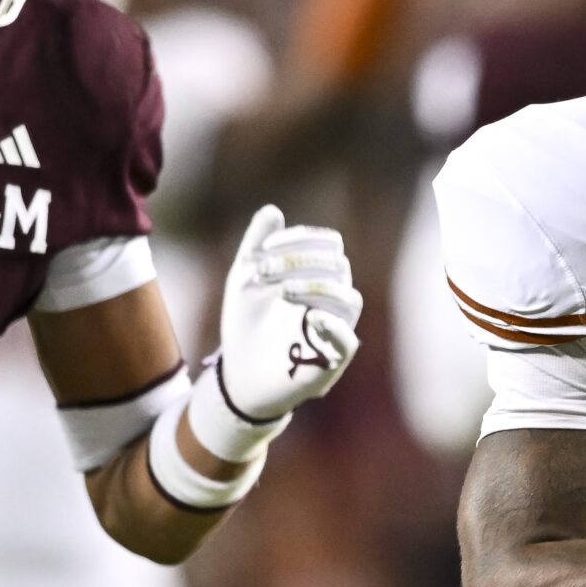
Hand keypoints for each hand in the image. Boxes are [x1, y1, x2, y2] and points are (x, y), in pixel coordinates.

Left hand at [215, 205, 363, 421]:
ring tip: (283, 291)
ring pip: (349, 299)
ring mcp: (335, 331)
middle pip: (338, 268)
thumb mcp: (243, 280)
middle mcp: (333, 301)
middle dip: (300, 263)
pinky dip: (333, 327)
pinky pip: (348, 342)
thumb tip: (273, 210)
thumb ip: (256, 245)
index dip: (301, 240)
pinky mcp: (331, 362)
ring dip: (316, 288)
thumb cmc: (245, 326)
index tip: (265, 249)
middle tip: (263, 271)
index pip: (328, 246)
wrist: (237, 375)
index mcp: (319, 277)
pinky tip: (309, 317)